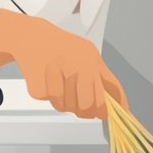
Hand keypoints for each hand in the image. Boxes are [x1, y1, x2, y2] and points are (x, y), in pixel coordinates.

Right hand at [11, 19, 125, 119]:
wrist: (32, 37)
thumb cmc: (62, 48)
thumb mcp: (88, 56)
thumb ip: (103, 79)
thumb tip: (120, 104)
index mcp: (90, 59)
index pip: (106, 91)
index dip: (106, 109)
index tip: (103, 115)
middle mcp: (75, 64)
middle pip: (86, 104)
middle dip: (83, 111)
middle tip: (78, 106)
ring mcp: (56, 72)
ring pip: (66, 106)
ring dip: (63, 103)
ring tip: (59, 85)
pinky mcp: (39, 82)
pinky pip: (49, 101)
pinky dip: (48, 96)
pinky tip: (46, 80)